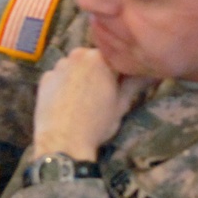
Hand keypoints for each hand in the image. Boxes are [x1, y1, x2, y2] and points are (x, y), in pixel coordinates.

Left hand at [32, 48, 154, 159]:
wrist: (63, 142)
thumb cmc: (97, 123)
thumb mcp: (121, 104)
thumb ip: (136, 83)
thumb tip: (153, 73)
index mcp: (100, 58)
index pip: (117, 57)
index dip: (122, 71)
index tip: (124, 83)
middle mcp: (77, 55)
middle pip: (94, 59)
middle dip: (100, 71)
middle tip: (105, 92)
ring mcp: (58, 66)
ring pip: (76, 66)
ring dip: (82, 76)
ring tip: (85, 99)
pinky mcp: (44, 78)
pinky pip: (60, 76)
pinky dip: (65, 84)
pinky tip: (68, 101)